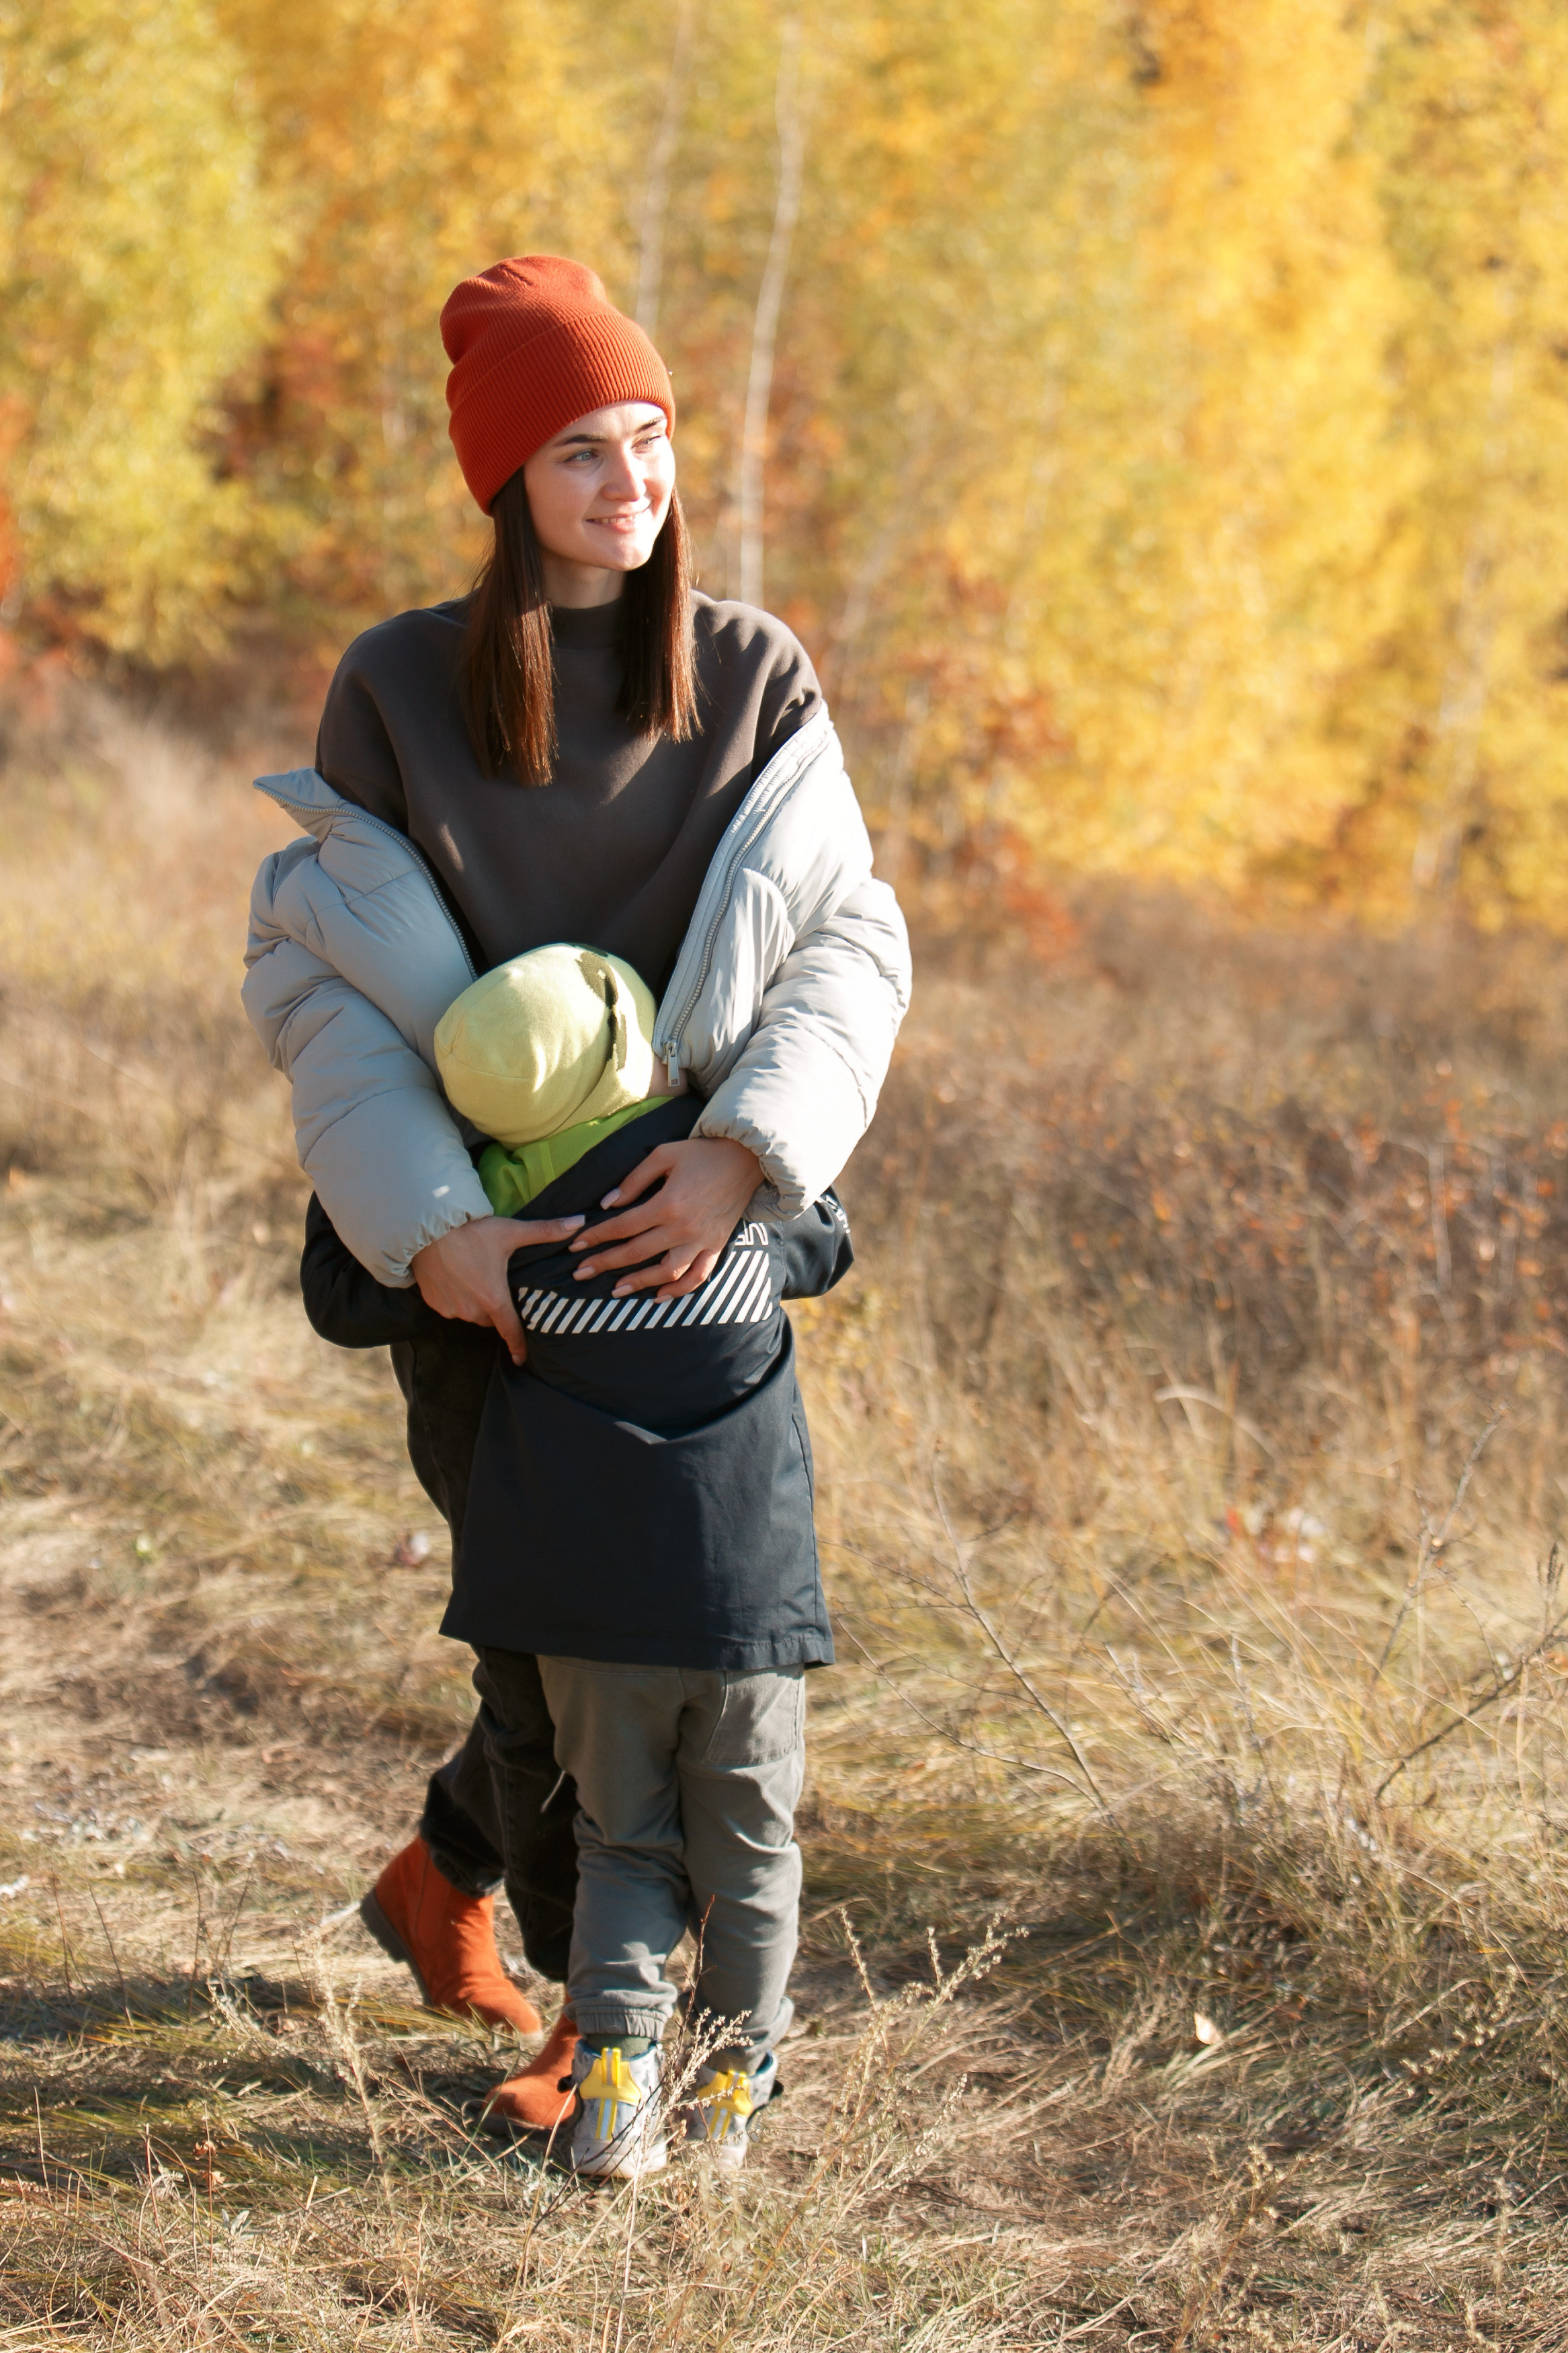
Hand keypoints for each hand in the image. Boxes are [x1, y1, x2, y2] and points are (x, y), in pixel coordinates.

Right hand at [411, 1211, 584, 1363]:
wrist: (426, 1226)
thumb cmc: (472, 1231)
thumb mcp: (511, 1231)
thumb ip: (546, 1231)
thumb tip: (580, 1222)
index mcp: (493, 1298)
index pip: (510, 1330)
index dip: (518, 1345)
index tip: (522, 1359)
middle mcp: (471, 1310)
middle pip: (491, 1318)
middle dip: (495, 1307)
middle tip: (496, 1284)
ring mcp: (450, 1308)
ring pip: (470, 1314)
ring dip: (475, 1303)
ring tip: (475, 1278)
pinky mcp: (433, 1303)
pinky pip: (451, 1308)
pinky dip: (456, 1298)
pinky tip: (456, 1278)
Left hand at [569, 1137, 762, 1301]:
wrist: (746, 1159)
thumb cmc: (702, 1153)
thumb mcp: (664, 1155)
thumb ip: (634, 1180)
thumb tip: (608, 1203)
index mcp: (667, 1203)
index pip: (623, 1226)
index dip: (596, 1236)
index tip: (576, 1245)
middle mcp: (683, 1227)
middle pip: (637, 1252)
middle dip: (605, 1263)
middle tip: (580, 1273)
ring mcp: (702, 1240)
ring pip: (666, 1271)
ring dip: (638, 1283)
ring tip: (615, 1290)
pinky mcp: (716, 1246)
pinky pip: (698, 1276)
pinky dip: (679, 1290)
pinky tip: (659, 1296)